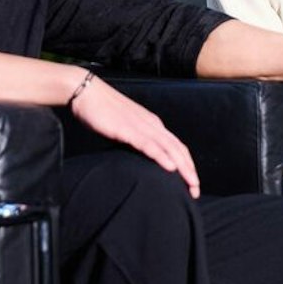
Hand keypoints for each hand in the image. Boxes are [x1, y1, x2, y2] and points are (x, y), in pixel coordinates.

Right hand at [68, 77, 201, 196]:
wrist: (86, 92)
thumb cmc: (102, 111)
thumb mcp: (124, 129)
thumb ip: (134, 141)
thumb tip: (138, 159)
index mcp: (152, 124)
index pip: (177, 146)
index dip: (187, 165)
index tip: (192, 183)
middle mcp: (152, 125)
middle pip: (178, 149)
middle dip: (190, 171)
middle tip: (196, 190)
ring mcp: (141, 126)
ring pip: (168, 148)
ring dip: (182, 167)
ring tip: (191, 183)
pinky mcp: (127, 129)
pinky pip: (148, 144)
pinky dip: (161, 156)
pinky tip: (170, 168)